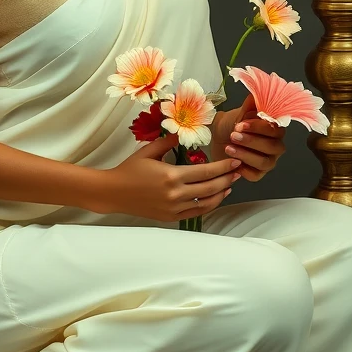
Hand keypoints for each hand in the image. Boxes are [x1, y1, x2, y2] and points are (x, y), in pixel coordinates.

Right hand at [95, 131, 241, 222]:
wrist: (114, 192)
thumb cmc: (129, 169)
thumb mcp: (148, 151)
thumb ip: (168, 142)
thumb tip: (183, 134)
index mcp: (172, 176)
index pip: (205, 172)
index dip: (223, 167)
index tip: (234, 161)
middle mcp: (176, 194)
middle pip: (210, 188)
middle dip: (226, 179)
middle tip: (237, 171)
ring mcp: (174, 208)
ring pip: (206, 203)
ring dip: (221, 194)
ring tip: (229, 185)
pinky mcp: (171, 217)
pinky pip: (196, 213)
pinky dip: (208, 206)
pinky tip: (214, 198)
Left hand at [211, 92, 284, 182]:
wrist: (218, 138)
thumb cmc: (232, 125)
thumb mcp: (240, 112)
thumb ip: (251, 104)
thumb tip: (256, 92)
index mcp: (274, 128)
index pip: (275, 129)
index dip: (258, 127)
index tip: (241, 123)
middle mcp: (276, 145)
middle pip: (272, 147)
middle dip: (251, 141)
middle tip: (233, 135)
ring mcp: (268, 160)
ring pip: (265, 162)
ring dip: (246, 154)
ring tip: (229, 147)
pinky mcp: (258, 173)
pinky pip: (256, 175)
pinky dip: (244, 169)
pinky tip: (233, 161)